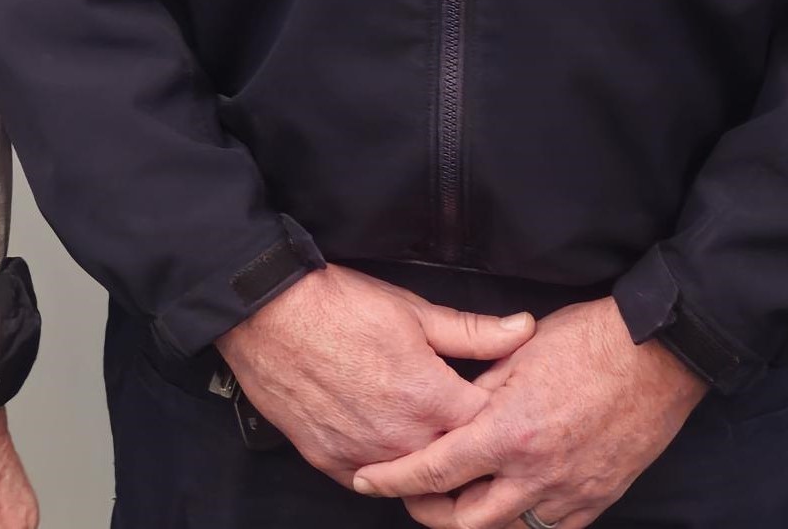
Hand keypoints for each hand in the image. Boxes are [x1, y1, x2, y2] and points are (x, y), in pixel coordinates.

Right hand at [211, 265, 536, 486]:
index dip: (499, 417)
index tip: (498, 406)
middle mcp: (404, 438)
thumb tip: (522, 328)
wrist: (265, 313)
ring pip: (413, 480)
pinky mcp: (330, 461)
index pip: (491, 429)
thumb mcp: (413, 310)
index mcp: (434, 401)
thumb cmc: (337, 306)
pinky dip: (380, 466)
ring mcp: (366, 455)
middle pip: (456, 464)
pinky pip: (369, 480)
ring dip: (423, 461)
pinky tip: (381, 441)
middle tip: (460, 426)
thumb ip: (473, 330)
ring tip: (422, 435)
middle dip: (466, 449)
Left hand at [349, 297, 706, 528]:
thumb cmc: (585, 344)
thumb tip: (442, 411)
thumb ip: (474, 391)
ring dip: (476, 517)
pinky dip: (521, 518)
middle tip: (414, 491)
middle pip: (465, 521)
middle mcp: (536, 472)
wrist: (657, 356)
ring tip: (458, 495)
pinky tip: (508, 497)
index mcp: (507, 431)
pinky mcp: (597, 501)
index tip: (367, 480)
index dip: (393, 479)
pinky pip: (549, 528)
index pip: (435, 470)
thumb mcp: (514, 355)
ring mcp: (569, 492)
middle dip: (429, 511)